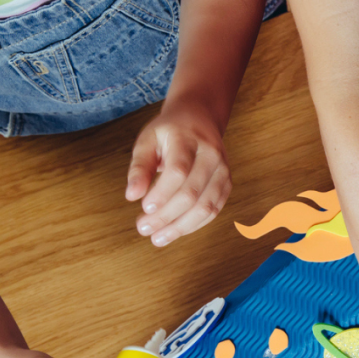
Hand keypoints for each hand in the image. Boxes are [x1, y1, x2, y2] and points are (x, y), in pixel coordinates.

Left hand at [126, 104, 231, 246]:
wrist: (200, 119)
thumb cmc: (168, 132)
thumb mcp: (147, 140)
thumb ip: (139, 167)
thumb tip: (132, 196)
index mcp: (188, 139)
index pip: (178, 171)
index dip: (162, 193)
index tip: (143, 209)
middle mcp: (211, 155)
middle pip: (192, 193)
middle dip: (166, 216)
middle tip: (143, 229)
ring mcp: (223, 170)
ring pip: (206, 206)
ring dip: (181, 227)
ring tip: (157, 238)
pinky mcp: (227, 183)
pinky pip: (214, 210)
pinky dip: (194, 225)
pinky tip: (175, 231)